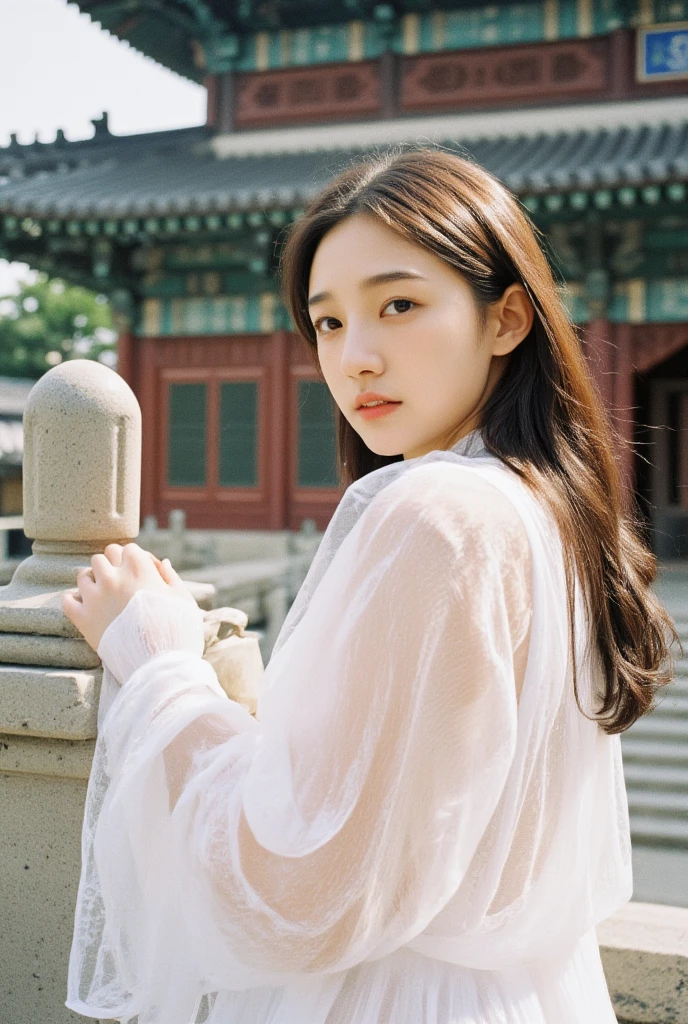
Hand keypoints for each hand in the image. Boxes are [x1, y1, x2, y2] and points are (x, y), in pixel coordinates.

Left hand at [62, 542, 195, 651]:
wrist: (160, 665)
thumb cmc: (178, 631)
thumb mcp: (184, 600)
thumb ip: (171, 577)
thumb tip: (162, 562)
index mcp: (139, 568)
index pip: (128, 548)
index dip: (135, 560)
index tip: (142, 575)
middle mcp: (113, 577)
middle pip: (102, 557)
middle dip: (112, 566)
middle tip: (122, 584)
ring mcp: (95, 597)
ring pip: (83, 575)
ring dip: (93, 581)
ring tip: (104, 596)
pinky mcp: (83, 619)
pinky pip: (67, 600)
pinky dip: (74, 601)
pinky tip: (86, 608)